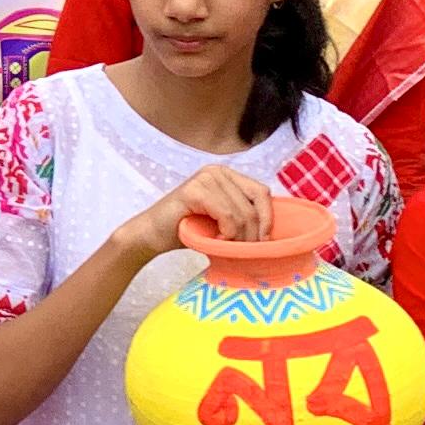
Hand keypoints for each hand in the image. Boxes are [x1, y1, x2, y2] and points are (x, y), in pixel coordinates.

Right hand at [114, 165, 280, 262]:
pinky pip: (227, 215)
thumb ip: (244, 217)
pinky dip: (226, 234)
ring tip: (225, 248)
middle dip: (253, 234)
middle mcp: (217, 171)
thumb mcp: (223, 222)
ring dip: (238, 239)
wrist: (151, 236)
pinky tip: (215, 241)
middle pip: (254, 205)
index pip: (262, 193)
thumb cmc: (188, 231)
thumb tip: (273, 234)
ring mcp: (205, 178)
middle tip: (243, 252)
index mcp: (227, 175)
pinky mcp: (194, 190)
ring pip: (242, 214)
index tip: (263, 243)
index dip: (267, 219)